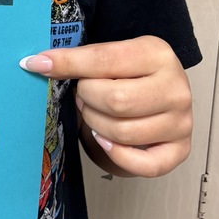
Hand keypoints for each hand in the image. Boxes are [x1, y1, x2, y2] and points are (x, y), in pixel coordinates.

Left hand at [20, 36, 192, 177]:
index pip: (103, 60)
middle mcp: (176, 87)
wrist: (156, 92)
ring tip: (94, 112)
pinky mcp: (180, 150)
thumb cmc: (128, 75)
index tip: (38, 65)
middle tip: (83, 95)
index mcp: (157, 53)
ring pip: (123, 132)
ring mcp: (181, 121)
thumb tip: (37, 63)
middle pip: (116, 100)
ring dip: (96, 124)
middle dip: (87, 99)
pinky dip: (118, 155)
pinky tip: (106, 140)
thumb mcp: (108, 58)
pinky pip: (145, 165)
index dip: (67, 64)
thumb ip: (79, 60)